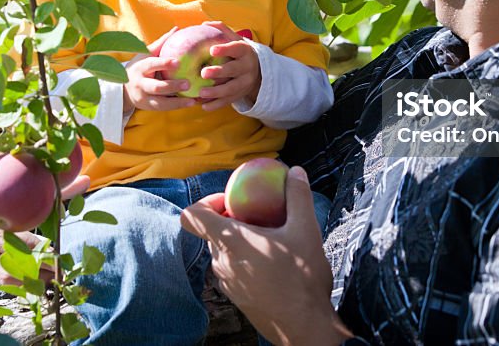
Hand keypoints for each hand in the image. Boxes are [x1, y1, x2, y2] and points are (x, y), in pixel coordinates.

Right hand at [0, 151, 89, 284]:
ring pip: (5, 274)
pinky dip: (20, 281)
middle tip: (60, 273)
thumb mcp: (28, 185)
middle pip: (15, 261)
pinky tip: (38, 282)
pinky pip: (0, 275)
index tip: (60, 255)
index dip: (43, 251)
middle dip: (39, 270)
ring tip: (52, 281)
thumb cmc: (8, 188)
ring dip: (30, 281)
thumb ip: (57, 187)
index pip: (23, 240)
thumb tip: (87, 180)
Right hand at [124, 27, 196, 112]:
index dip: (164, 63)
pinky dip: (177, 106)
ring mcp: (143, 98)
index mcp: (140, 68)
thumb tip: (177, 28)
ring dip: (177, 102)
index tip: (178, 62)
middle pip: (156, 87)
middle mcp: (140, 84)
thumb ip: (162, 43)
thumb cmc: (140, 65)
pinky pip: (164, 108)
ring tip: (192, 100)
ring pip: (160, 102)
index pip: (151, 65)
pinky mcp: (149, 107)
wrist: (123, 88)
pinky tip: (191, 103)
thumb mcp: (146, 54)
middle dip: (172, 86)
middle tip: (188, 83)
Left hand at [180, 167, 351, 345]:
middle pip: (211, 232)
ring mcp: (227, 283)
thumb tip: (295, 171)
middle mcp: (221, 262)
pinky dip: (245, 261)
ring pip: (223, 252)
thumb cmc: (302, 278)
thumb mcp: (306, 230)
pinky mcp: (236, 298)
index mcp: (229, 242)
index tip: (231, 201)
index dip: (206, 202)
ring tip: (270, 240)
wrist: (304, 328)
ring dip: (240, 242)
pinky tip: (273, 264)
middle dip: (231, 220)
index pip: (192, 216)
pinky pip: (233, 270)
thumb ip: (299, 197)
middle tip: (259, 216)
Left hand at [197, 21, 261, 110]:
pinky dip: (216, 104)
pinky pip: (228, 101)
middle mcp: (247, 67)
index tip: (212, 50)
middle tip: (203, 73)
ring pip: (231, 88)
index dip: (225, 50)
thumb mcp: (236, 40)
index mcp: (245, 51)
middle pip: (234, 70)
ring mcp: (245, 83)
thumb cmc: (239, 53)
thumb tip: (204, 23)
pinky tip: (204, 106)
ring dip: (216, 91)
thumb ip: (222, 30)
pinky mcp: (241, 95)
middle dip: (219, 72)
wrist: (259, 72)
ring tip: (201, 93)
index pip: (236, 49)